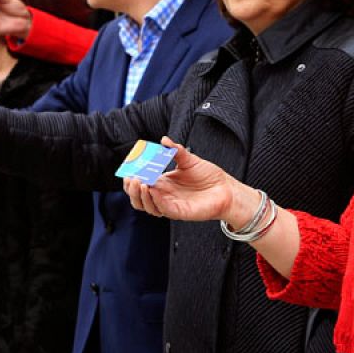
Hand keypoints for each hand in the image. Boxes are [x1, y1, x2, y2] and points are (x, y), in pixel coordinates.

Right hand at [123, 137, 251, 223]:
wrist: (226, 188)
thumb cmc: (208, 176)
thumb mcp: (189, 160)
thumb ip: (176, 150)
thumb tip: (164, 140)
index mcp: (162, 184)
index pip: (139, 185)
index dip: (131, 179)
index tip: (127, 169)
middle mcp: (163, 196)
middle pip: (139, 198)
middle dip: (131, 190)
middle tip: (131, 178)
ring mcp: (170, 205)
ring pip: (148, 207)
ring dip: (140, 196)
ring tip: (140, 183)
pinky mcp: (180, 212)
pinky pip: (163, 209)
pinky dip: (155, 201)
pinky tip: (152, 190)